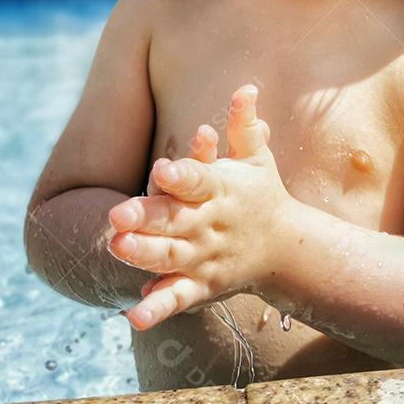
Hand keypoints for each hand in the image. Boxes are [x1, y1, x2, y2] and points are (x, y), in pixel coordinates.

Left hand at [106, 84, 291, 330]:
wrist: (288, 251)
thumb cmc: (262, 195)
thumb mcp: (257, 159)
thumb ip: (244, 126)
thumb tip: (246, 87)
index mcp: (222, 191)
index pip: (200, 180)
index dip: (183, 174)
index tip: (161, 169)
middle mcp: (210, 225)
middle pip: (175, 221)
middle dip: (146, 218)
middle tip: (115, 214)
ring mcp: (205, 258)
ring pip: (170, 258)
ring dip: (143, 255)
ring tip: (116, 247)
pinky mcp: (201, 286)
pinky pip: (177, 299)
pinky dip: (157, 309)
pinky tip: (134, 316)